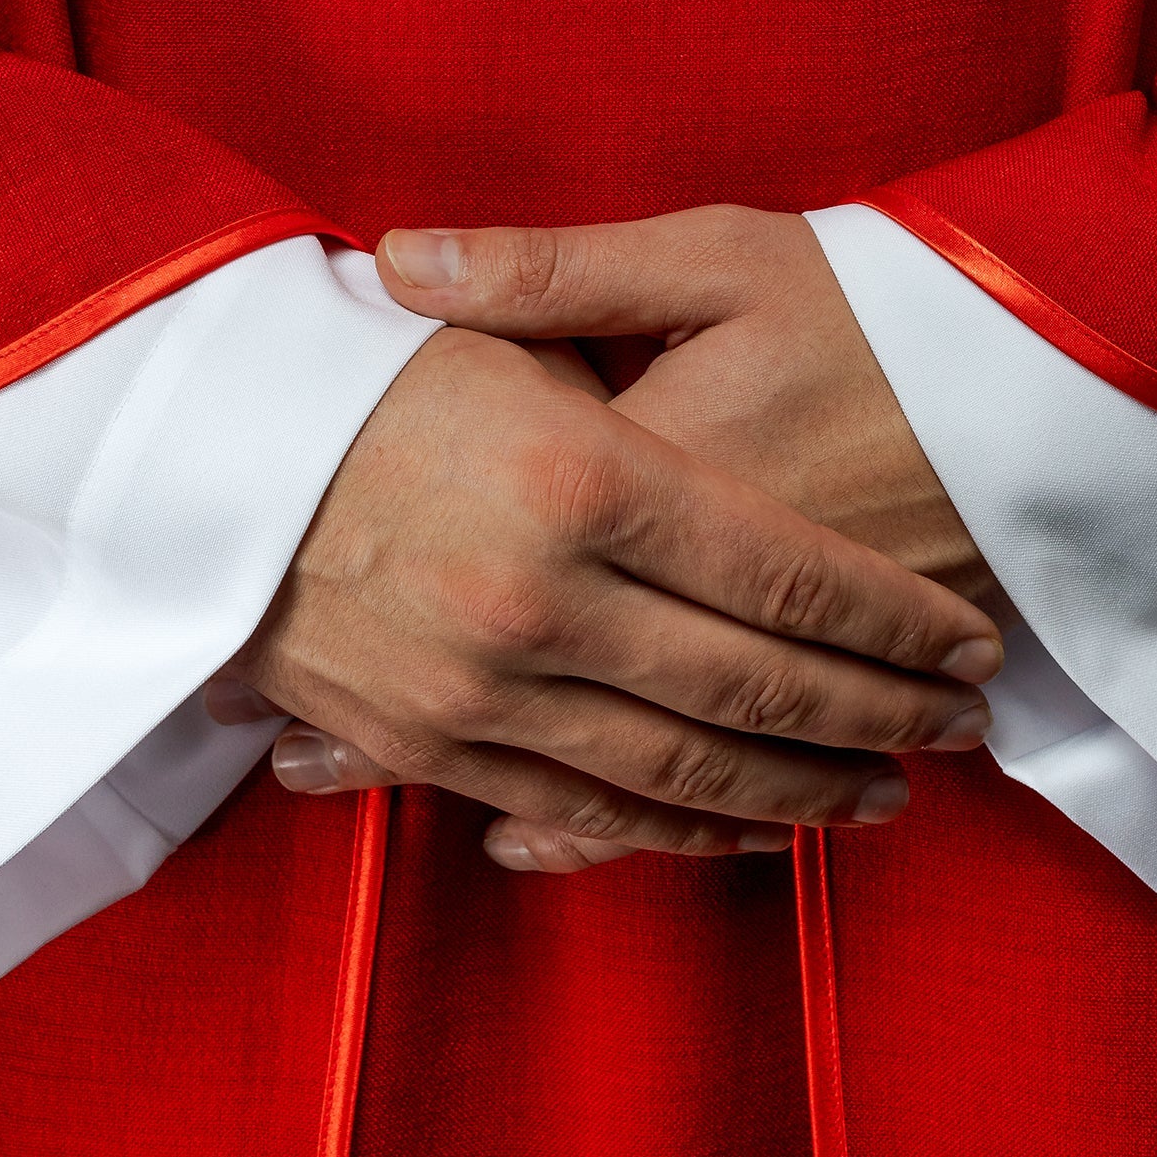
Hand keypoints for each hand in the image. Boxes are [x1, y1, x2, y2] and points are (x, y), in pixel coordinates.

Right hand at [227, 317, 1002, 871]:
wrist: (194, 451)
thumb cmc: (373, 360)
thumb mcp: (512, 325)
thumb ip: (645, 383)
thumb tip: (743, 402)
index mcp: (583, 477)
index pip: (784, 575)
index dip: (888, 619)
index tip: (960, 636)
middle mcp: (543, 598)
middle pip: (752, 687)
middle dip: (879, 714)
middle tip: (962, 723)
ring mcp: (484, 688)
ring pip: (682, 772)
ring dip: (803, 793)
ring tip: (890, 796)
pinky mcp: (432, 741)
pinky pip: (584, 806)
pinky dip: (682, 830)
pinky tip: (752, 831)